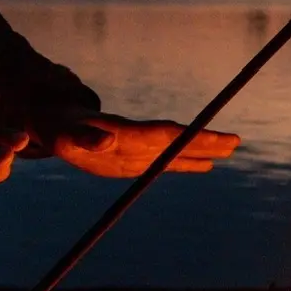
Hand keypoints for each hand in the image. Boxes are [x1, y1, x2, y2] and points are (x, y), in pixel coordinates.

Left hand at [49, 111, 239, 178]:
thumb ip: (86, 137)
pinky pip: (166, 161)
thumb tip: (108, 140)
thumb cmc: (57, 128)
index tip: (214, 137)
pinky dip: (187, 163)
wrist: (54, 124)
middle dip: (206, 140)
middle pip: (178, 139)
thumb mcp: (65, 134)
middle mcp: (138, 138)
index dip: (190, 137)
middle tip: (236, 141)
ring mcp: (139, 148)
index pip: (165, 134)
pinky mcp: (135, 160)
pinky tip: (206, 166)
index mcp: (125, 132)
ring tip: (231, 149)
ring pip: (177, 149)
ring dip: (203, 150)